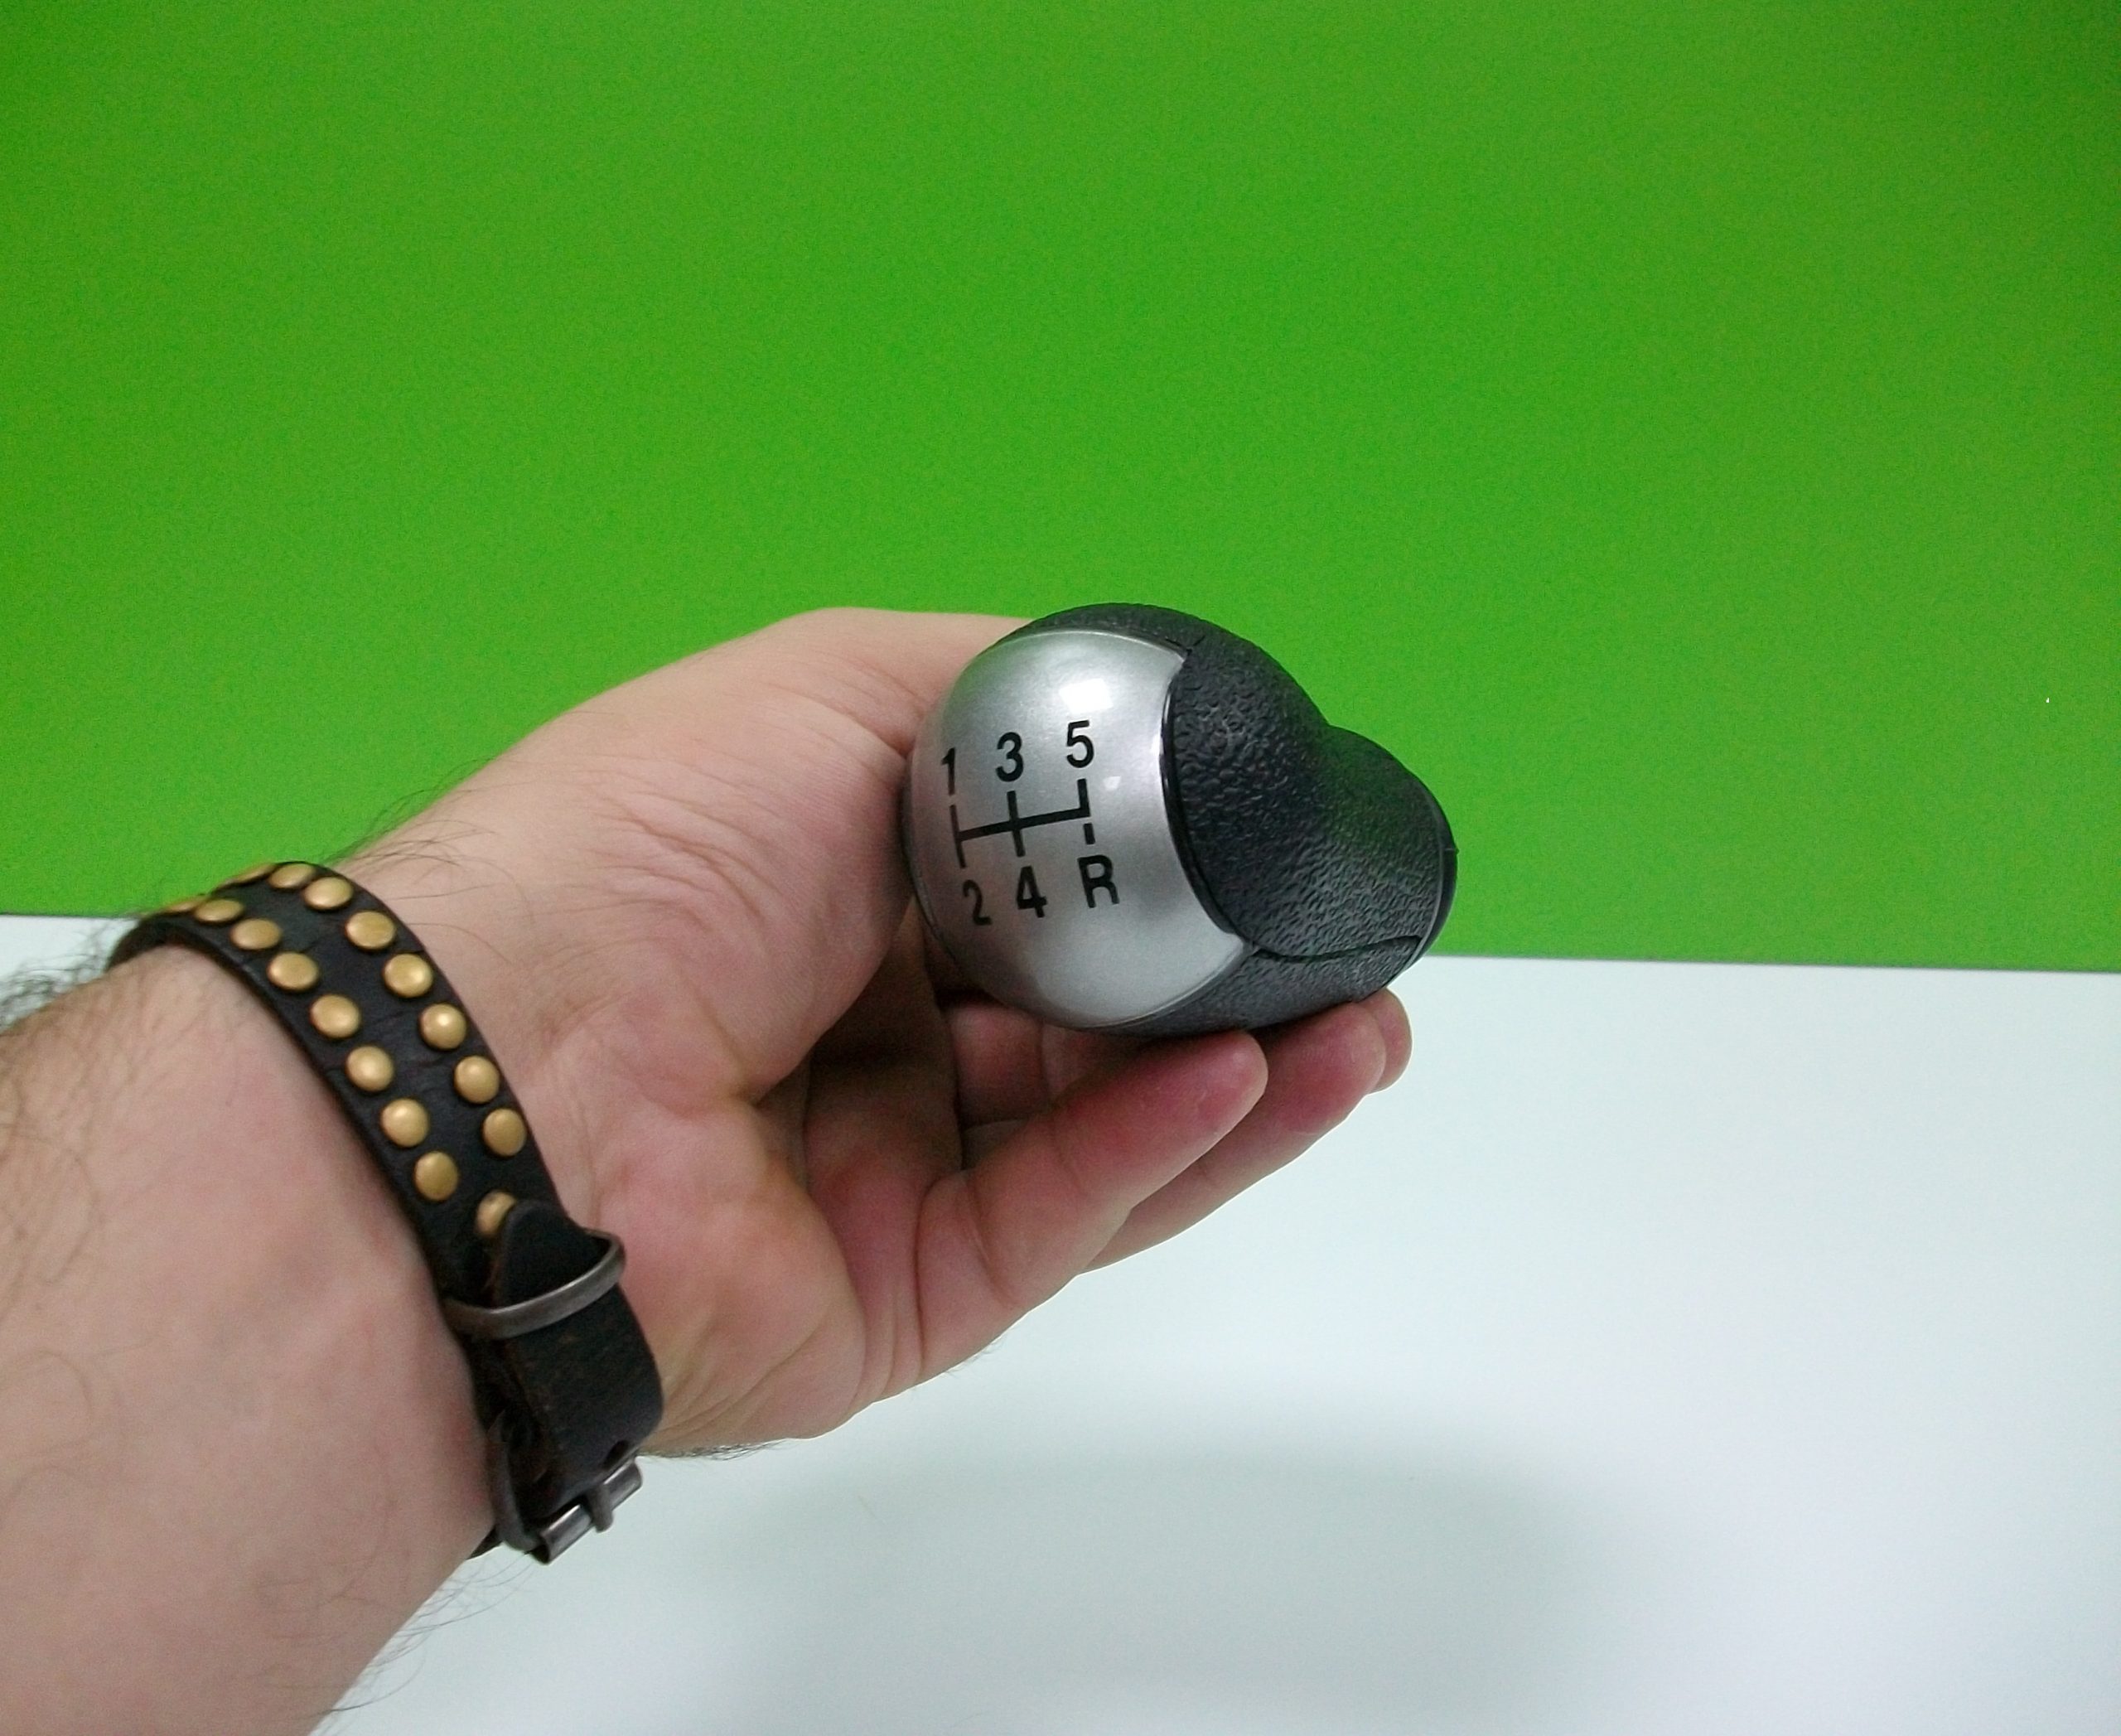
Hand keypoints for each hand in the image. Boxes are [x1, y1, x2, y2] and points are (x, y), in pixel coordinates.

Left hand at [354, 609, 1409, 1449]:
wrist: (505, 1076)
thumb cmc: (663, 848)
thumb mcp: (830, 692)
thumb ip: (997, 699)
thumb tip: (1126, 724)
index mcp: (834, 893)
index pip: (1033, 887)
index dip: (1158, 870)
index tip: (1276, 850)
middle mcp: (868, 1033)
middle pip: (1089, 1015)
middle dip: (1232, 985)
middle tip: (1360, 957)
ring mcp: (890, 1173)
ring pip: (1100, 1125)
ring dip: (1243, 1075)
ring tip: (1365, 1025)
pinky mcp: (909, 1295)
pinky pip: (1056, 1213)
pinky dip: (1156, 1146)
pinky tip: (1248, 1077)